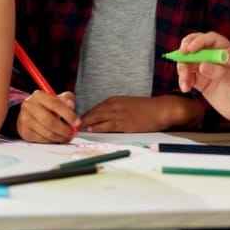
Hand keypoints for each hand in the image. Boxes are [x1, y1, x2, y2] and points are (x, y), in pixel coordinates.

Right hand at [17, 90, 78, 142]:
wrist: (29, 114)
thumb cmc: (47, 107)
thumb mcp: (58, 99)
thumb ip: (67, 99)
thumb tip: (71, 105)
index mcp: (38, 95)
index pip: (55, 104)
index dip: (68, 114)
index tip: (77, 122)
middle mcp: (29, 106)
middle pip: (49, 121)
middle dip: (64, 129)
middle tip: (73, 133)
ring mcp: (24, 119)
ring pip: (46, 132)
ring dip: (60, 137)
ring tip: (67, 137)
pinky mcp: (24, 131)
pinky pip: (42, 139)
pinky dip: (52, 141)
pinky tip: (57, 138)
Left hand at [79, 95, 194, 132]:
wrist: (162, 109)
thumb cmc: (145, 109)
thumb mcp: (126, 106)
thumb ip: (113, 111)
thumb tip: (100, 120)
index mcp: (113, 100)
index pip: (92, 109)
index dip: (81, 116)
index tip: (72, 122)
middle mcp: (113, 105)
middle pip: (91, 113)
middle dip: (78, 119)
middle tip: (68, 125)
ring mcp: (119, 113)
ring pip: (96, 118)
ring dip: (84, 123)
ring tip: (73, 129)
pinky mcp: (125, 122)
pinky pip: (107, 124)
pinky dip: (97, 126)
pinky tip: (89, 129)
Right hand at [175, 31, 229, 125]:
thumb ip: (219, 72)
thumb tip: (201, 66)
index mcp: (226, 51)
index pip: (210, 39)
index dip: (199, 41)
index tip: (190, 49)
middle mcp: (214, 57)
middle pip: (194, 47)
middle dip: (185, 51)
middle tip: (179, 56)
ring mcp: (206, 69)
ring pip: (187, 62)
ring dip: (182, 70)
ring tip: (185, 82)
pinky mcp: (200, 81)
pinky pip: (187, 77)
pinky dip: (183, 81)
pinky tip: (185, 88)